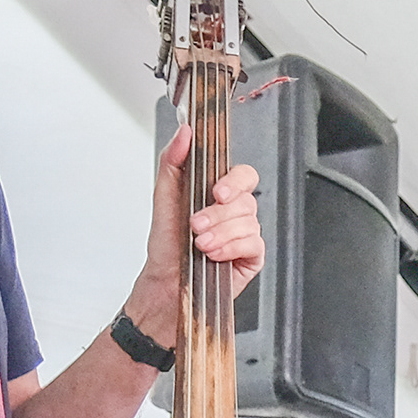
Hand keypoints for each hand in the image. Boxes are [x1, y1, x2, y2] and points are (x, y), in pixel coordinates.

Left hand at [123, 125, 263, 330]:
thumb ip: (172, 161)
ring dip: (220, 234)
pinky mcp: (251, 257)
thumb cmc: (166, 245)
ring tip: (199, 244)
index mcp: (218, 194)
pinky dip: (230, 249)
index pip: (243, 175)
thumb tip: (184, 133)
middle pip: (247, 199)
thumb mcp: (163, 197)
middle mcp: (234, 212)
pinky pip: (253, 244)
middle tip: (197, 223)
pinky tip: (213, 255)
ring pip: (249, 222)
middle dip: (220, 214)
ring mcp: (245, 234)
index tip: (217, 191)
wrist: (166, 283)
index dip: (235, 181)